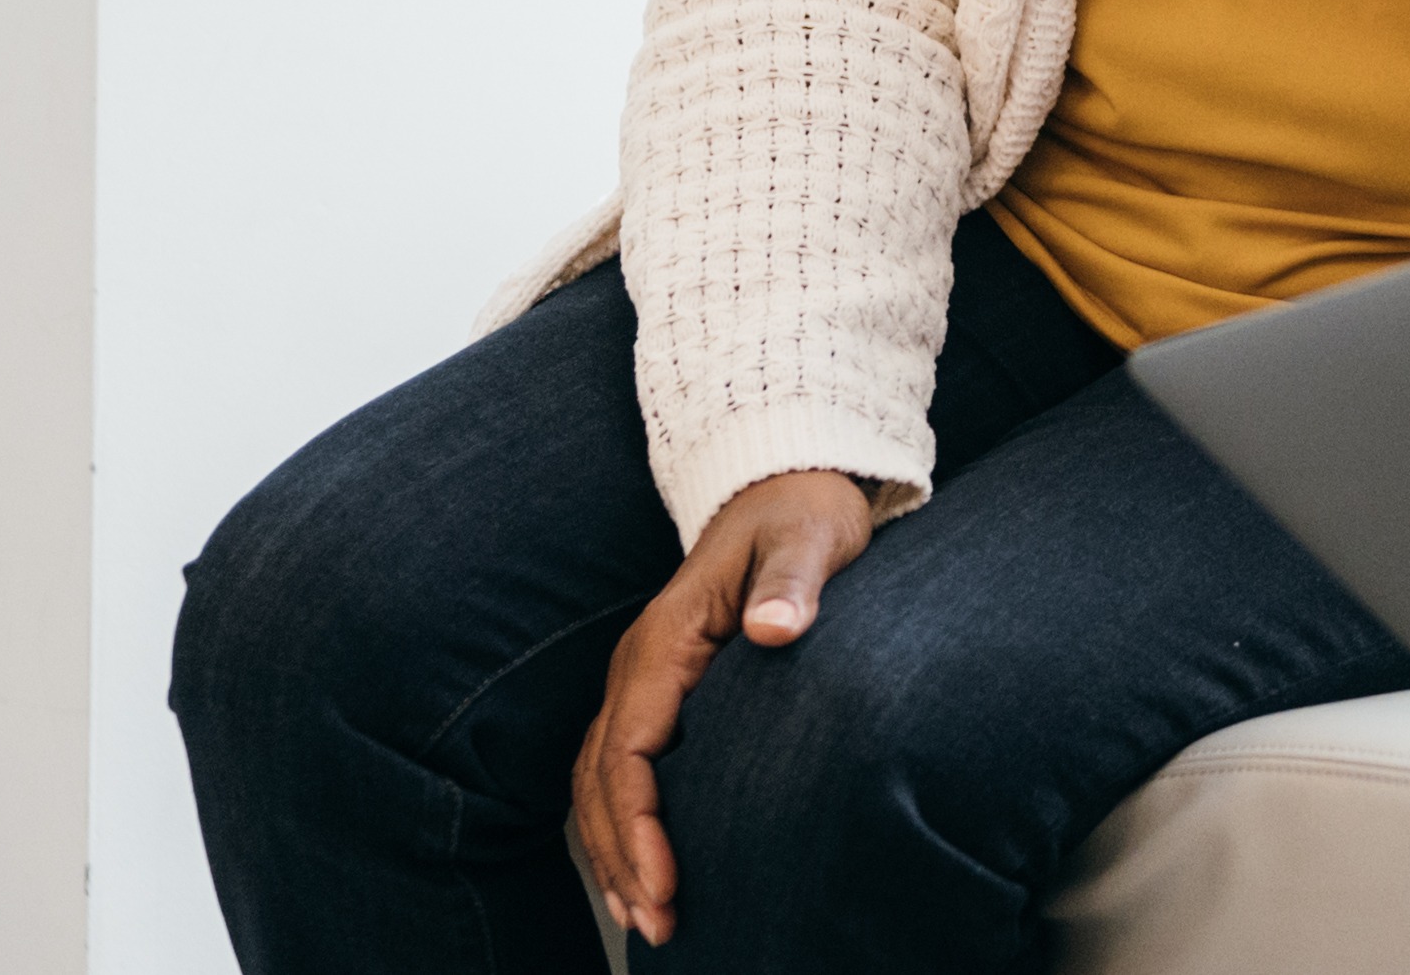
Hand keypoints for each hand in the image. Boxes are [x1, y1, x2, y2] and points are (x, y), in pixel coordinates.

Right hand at [572, 469, 874, 945]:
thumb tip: (774, 629)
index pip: (631, 747)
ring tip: (648, 921)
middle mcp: (639, 666)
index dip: (640, 820)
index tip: (666, 880)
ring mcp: (643, 682)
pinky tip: (644, 874)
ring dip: (615, 852)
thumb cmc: (801, 514)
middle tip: (659, 924)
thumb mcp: (810, 537)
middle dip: (622, 856)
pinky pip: (621, 771)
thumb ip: (792, 582)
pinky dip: (622, 828)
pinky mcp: (660, 694)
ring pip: (600, 782)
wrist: (784, 485)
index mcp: (665, 640)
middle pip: (602, 778)